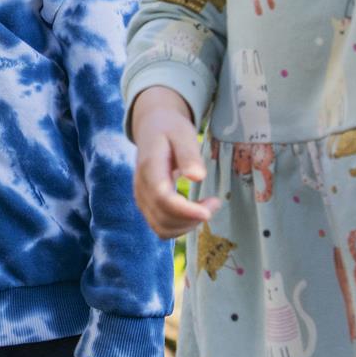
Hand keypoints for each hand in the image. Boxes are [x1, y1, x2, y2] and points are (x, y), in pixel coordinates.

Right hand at [130, 86, 217, 238]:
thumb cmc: (170, 129)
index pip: (162, 197)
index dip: (185, 210)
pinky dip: (181, 226)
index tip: (207, 212)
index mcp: (149, 168)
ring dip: (187, 226)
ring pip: (161, 228)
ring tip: (206, 208)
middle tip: (214, 202)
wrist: (151, 128)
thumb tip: (198, 177)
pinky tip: (194, 211)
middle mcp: (141, 187)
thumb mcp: (182, 134)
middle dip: (192, 219)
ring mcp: (141, 198)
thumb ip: (188, 154)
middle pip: (163, 218)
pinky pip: (161, 227)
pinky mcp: (147, 205)